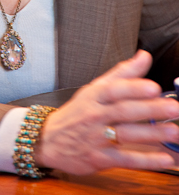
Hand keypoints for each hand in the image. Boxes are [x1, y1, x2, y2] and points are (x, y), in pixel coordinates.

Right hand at [35, 50, 178, 173]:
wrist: (49, 140)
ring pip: (126, 135)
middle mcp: (95, 115)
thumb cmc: (78, 112)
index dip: (133, 88)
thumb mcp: (95, 88)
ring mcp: (96, 138)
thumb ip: (123, 73)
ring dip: (152, 135)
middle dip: (149, 110)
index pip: (114, 89)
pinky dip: (145, 160)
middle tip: (173, 108)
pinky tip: (164, 159)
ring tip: (174, 132)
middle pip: (123, 111)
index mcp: (94, 95)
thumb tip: (145, 56)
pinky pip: (124, 160)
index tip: (154, 86)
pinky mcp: (99, 159)